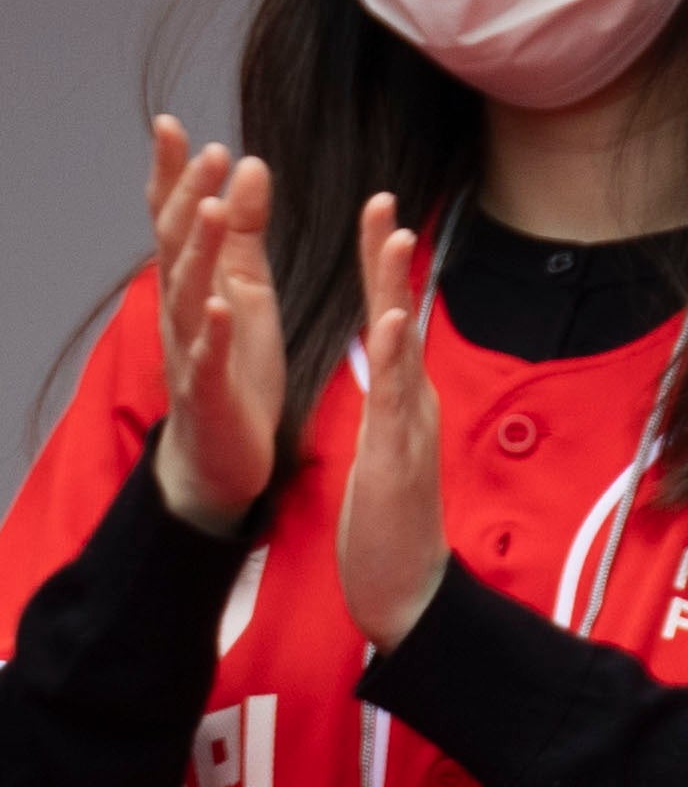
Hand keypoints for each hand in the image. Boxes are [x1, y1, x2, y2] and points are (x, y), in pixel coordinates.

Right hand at [143, 124, 287, 532]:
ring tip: (215, 210)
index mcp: (192, 280)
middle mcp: (179, 307)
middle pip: (177, 244)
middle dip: (190, 197)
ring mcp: (188, 348)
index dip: (171, 173)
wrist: (219, 453)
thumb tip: (248, 163)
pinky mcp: (209, 389)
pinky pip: (206, 357)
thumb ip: (247, 231)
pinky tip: (219, 304)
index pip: (175, 217)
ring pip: (188, 291)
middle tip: (207, 153)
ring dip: (200, 250)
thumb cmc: (232, 366)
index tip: (172, 125)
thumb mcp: (247, 288)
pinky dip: (210, 331)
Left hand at [338, 193, 443, 646]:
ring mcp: (409, 426)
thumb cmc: (390, 516)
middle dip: (389, 260)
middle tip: (383, 200)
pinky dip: (396, 359)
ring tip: (391, 237)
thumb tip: (393, 364)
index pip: (387, 318)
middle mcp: (412, 402)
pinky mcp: (397, 456)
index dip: (380, 268)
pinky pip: (398, 401)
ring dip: (396, 290)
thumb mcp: (387, 442)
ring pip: (404, 347)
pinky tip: (391, 322)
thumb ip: (393, 400)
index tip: (374, 215)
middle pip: (400, 317)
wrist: (404, 586)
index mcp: (400, 397)